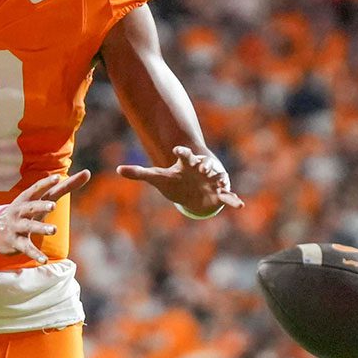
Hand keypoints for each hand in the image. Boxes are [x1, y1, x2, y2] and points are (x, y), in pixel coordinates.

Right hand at [0, 170, 90, 263]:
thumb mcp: (43, 198)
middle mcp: (20, 210)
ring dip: (41, 228)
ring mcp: (17, 226)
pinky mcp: (16, 242)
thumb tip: (88, 172)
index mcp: (27, 198)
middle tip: (53, 206)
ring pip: (29, 227)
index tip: (56, 178)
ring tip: (53, 230)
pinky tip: (44, 260)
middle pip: (31, 207)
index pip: (37, 189)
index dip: (46, 183)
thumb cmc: (27, 210)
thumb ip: (66, 187)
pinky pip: (26, 248)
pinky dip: (35, 254)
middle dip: (41, 206)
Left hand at [117, 146, 242, 216]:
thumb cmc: (173, 180)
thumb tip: (118, 169)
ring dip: (219, 179)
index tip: (177, 151)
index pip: (184, 155)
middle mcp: (200, 170)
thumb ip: (138, 173)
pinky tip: (239, 205)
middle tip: (204, 165)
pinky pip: (227, 196)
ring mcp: (211, 181)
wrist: (191, 187)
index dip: (181, 153)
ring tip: (222, 182)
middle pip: (203, 164)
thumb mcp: (156, 177)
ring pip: (218, 177)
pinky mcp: (219, 193)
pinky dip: (232, 200)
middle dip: (204, 164)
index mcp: (186, 164)